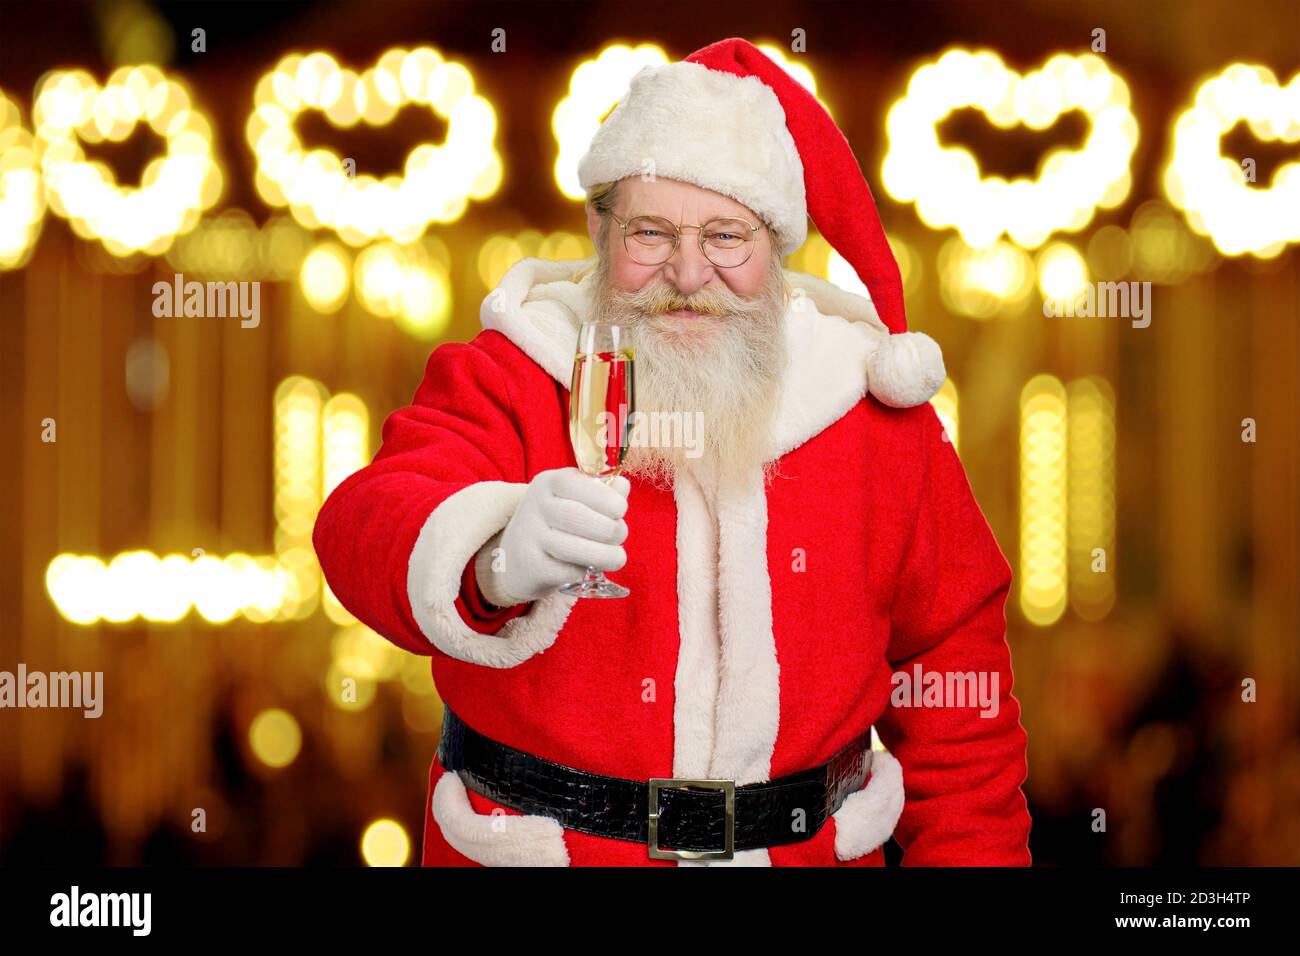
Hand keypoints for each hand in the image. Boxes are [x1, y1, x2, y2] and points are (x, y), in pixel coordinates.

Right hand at [474, 468, 629, 607]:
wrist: (514, 557)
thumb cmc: (555, 523)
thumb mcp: (573, 499)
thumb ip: (601, 491)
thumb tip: (623, 485)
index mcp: (548, 482)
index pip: (579, 484)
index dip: (607, 498)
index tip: (621, 510)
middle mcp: (535, 505)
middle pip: (580, 517)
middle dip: (611, 529)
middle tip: (621, 536)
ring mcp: (530, 536)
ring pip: (575, 548)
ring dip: (605, 555)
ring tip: (617, 557)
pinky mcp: (532, 566)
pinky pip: (567, 570)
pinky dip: (583, 571)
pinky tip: (585, 567)